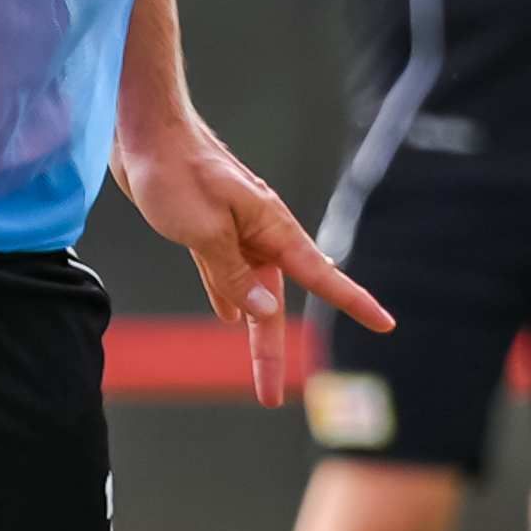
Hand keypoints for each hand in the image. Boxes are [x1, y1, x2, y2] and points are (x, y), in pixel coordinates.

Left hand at [115, 103, 393, 391]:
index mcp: (270, 228)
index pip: (320, 276)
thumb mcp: (203, 230)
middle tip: (271, 397)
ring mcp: (234, 233)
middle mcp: (259, 233)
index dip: (354, 302)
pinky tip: (231, 320)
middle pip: (275, 302)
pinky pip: (226, 275)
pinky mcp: (207, 230)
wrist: (145, 132)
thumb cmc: (176, 171)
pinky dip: (230, 297)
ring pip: (250, 293)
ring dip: (252, 333)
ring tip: (258, 377)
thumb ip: (233, 273)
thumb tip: (261, 312)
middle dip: (271, 351)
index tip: (385, 324)